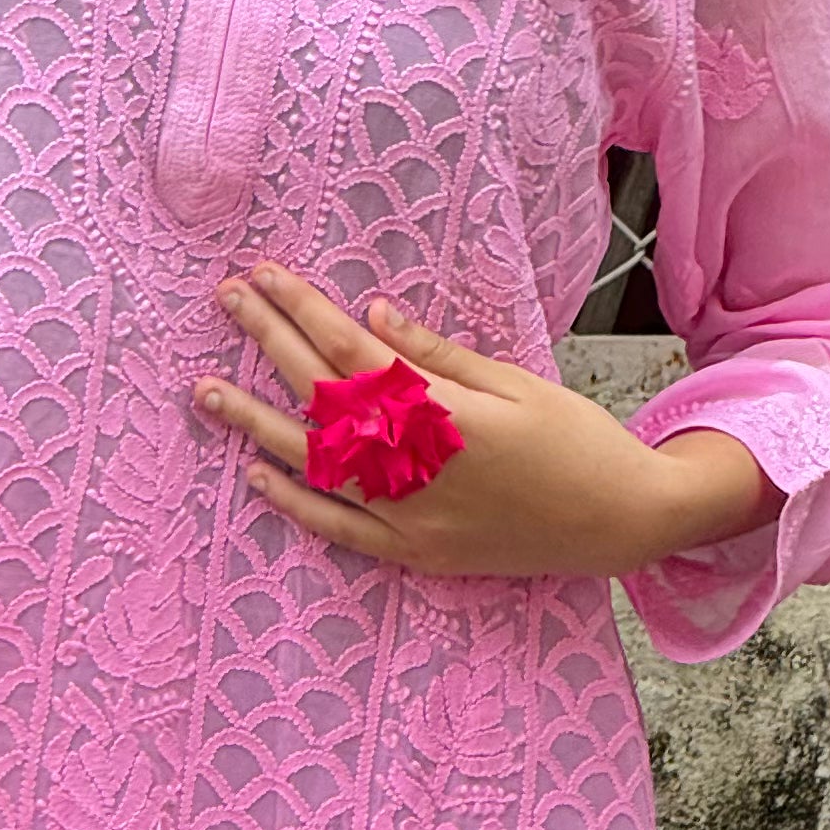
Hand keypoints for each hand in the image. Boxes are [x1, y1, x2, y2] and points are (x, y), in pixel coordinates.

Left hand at [195, 263, 776, 580]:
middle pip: (325, 398)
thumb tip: (374, 314)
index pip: (356, 354)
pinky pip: (342, 531)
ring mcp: (414, 516)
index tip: (267, 276)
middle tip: (228, 298)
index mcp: (449, 413)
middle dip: (271, 343)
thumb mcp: (517, 384)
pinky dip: (298, 505)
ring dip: (258, 424)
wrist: (623, 521)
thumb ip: (439, 355)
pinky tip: (258, 475)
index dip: (306, 311)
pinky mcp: (418, 553)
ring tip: (207, 391)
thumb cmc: (578, 440)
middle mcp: (420, 466)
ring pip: (318, 466)